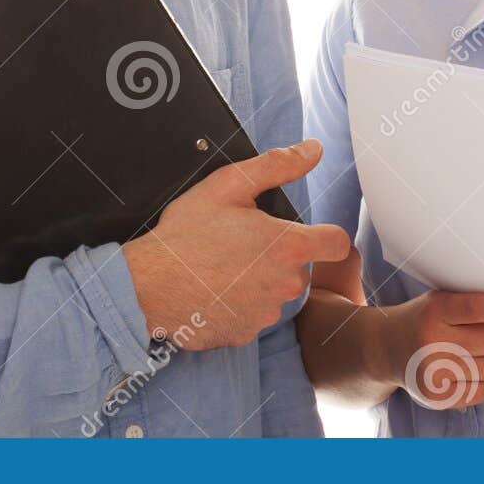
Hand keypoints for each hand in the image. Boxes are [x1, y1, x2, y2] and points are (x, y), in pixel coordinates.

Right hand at [122, 139, 350, 350]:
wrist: (146, 287)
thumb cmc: (186, 234)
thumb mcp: (228, 185)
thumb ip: (277, 166)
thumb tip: (313, 149)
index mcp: (288, 246)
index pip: (337, 244)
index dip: (325, 235)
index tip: (304, 233)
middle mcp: (286, 285)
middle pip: (301, 267)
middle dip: (280, 255)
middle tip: (241, 243)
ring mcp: (266, 314)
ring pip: (276, 292)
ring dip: (259, 281)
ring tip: (222, 267)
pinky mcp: (245, 334)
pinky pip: (252, 315)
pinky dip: (239, 304)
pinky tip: (213, 290)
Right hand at [382, 291, 483, 409]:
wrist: (386, 348)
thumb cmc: (424, 319)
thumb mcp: (441, 300)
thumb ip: (475, 302)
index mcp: (435, 310)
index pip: (478, 308)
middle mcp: (432, 340)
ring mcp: (434, 372)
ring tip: (476, 351)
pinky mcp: (438, 397)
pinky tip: (470, 370)